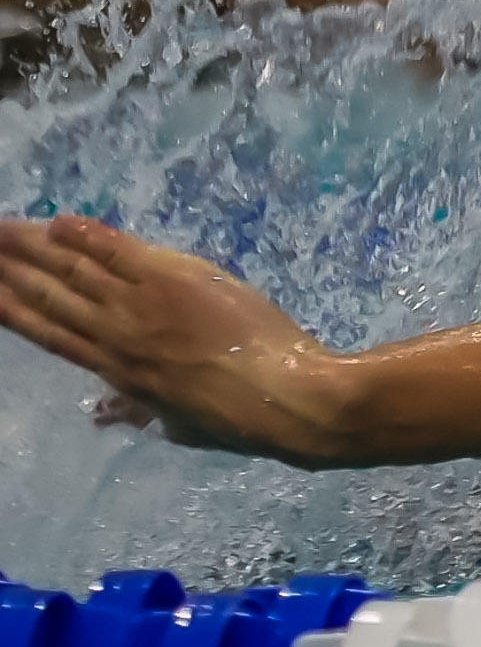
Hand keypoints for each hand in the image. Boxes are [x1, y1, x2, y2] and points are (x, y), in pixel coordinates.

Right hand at [0, 216, 342, 462]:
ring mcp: (142, 307)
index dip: (12, 310)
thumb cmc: (241, 420)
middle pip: (49, 296)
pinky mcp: (174, 280)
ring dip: (32, 245)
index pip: (50, 334)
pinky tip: (58, 221)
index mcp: (117, 373)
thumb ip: (139, 412)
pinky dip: (88, 235)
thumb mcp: (179, 425)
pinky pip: (118, 251)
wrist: (286, 398)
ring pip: (73, 270)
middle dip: (8, 270)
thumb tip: (101, 413)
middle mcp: (117, 336)